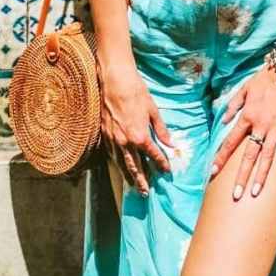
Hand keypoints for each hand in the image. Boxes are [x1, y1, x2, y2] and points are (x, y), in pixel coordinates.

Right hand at [96, 55, 173, 195]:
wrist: (115, 82)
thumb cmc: (137, 93)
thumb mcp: (153, 110)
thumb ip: (161, 130)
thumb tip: (170, 143)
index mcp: (140, 136)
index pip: (153, 155)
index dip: (161, 163)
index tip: (167, 171)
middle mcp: (126, 142)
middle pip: (135, 167)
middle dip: (142, 180)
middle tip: (146, 193)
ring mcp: (114, 140)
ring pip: (121, 164)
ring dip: (129, 177)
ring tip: (134, 188)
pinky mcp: (105, 135)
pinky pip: (112, 155)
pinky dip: (118, 165)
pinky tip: (121, 169)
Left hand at [209, 64, 275, 199]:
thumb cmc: (264, 80)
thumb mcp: (243, 89)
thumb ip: (233, 105)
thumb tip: (224, 120)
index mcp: (246, 116)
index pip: (230, 141)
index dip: (221, 157)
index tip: (213, 172)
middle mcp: (260, 125)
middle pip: (248, 155)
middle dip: (241, 176)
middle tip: (236, 195)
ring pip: (267, 156)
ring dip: (261, 176)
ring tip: (255, 193)